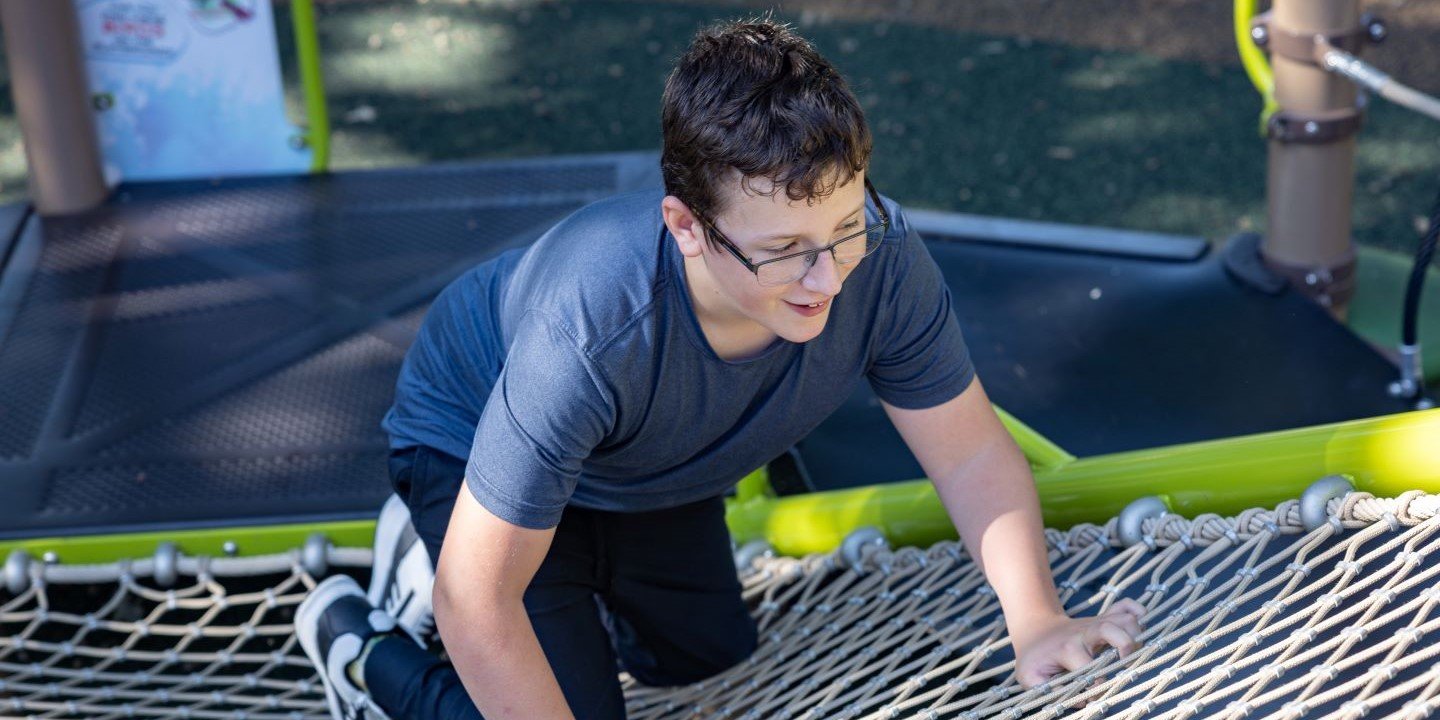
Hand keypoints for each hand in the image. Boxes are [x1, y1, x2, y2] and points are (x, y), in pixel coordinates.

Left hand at [1011, 599, 1144, 688]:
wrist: (1035, 631)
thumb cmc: (1034, 660)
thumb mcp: (1030, 677)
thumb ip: (1051, 692)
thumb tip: (1082, 700)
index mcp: (1067, 649)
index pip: (1091, 669)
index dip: (1097, 687)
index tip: (1092, 697)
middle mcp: (1085, 633)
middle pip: (1111, 629)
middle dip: (1126, 647)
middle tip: (1124, 665)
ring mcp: (1096, 624)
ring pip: (1124, 619)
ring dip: (1136, 634)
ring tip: (1130, 653)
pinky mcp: (1103, 619)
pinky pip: (1125, 606)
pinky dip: (1137, 611)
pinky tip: (1140, 624)